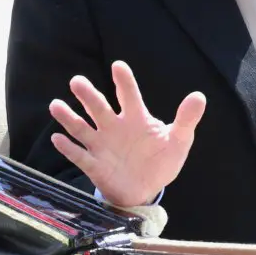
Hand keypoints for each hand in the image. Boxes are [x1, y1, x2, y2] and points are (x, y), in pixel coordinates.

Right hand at [49, 60, 205, 208]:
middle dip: (88, 95)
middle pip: (99, 108)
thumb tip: (199, 96)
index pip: (129, 95)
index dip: (124, 81)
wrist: (147, 188)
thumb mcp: (179, 140)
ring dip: (69, 118)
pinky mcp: (95, 165)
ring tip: (56, 105)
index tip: (118, 66)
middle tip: (77, 81)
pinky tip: (58, 138)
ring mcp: (102, 146)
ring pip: (82, 128)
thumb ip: (187, 119)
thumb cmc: (161, 159)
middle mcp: (115, 128)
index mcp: (136, 119)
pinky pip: (79, 155)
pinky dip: (68, 148)